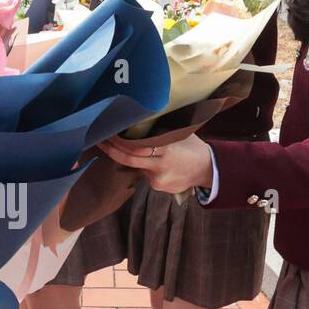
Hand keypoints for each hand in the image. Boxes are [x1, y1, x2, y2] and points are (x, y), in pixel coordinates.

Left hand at [99, 133, 213, 194]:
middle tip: (100, 140)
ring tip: (148, 150)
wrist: (208, 170)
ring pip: (138, 167)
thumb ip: (159, 132)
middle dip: (112, 150)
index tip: (107, 132)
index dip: (118, 141)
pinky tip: (160, 163)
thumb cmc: (193, 147)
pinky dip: (147, 167)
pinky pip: (146, 175)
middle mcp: (159, 166)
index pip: (134, 146)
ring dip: (136, 159)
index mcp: (165, 150)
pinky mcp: (158, 187)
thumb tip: (137, 121)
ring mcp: (158, 180)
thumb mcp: (178, 134)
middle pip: (128, 159)